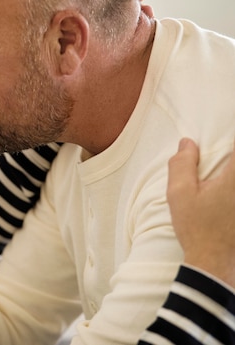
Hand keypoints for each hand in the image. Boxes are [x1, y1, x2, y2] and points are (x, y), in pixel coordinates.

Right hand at [167, 138, 234, 286]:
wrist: (216, 264)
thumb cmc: (197, 229)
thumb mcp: (179, 194)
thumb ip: (182, 164)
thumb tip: (187, 143)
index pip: (234, 147)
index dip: (227, 147)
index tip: (220, 149)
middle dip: (227, 163)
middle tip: (214, 173)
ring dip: (227, 176)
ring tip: (216, 193)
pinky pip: (234, 194)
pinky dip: (227, 195)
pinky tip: (221, 205)